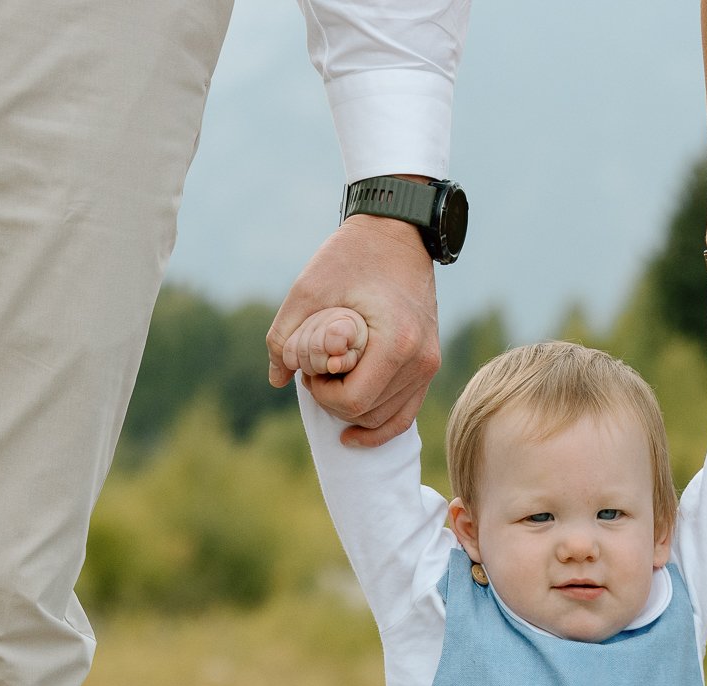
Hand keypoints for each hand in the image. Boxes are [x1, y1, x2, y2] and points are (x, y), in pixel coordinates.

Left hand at [268, 213, 439, 448]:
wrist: (396, 231)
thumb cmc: (351, 255)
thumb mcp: (307, 289)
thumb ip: (284, 336)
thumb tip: (277, 379)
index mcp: (396, 343)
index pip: (353, 401)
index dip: (321, 394)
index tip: (309, 369)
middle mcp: (420, 360)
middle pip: (368, 413)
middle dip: (334, 401)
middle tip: (318, 371)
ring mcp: (429, 364)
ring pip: (386, 419)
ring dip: (353, 410)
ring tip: (334, 380)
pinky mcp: (429, 363)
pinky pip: (405, 412)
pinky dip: (379, 426)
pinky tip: (353, 433)